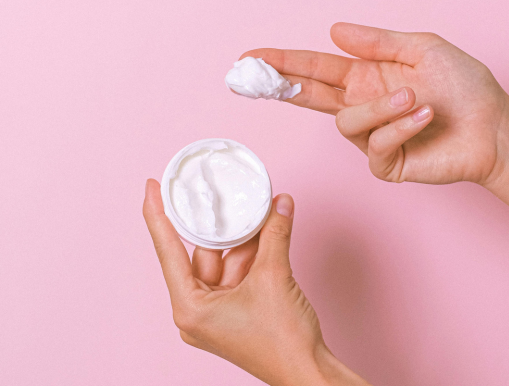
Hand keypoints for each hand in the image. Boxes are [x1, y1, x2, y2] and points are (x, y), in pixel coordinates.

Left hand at [143, 179, 369, 385]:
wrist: (308, 373)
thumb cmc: (283, 342)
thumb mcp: (274, 277)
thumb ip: (275, 235)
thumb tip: (280, 204)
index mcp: (190, 308)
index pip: (168, 251)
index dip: (157, 215)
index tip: (151, 188)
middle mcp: (198, 311)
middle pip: (203, 254)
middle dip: (219, 224)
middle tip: (217, 193)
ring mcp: (217, 313)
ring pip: (226, 262)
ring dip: (244, 239)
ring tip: (257, 209)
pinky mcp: (236, 313)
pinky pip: (239, 274)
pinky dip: (252, 254)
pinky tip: (266, 231)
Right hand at [241, 22, 508, 184]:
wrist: (493, 127)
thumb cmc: (464, 86)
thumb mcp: (422, 49)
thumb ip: (377, 42)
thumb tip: (334, 32)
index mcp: (366, 78)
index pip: (315, 70)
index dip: (282, 63)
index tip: (250, 58)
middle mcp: (363, 106)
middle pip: (308, 97)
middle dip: (281, 85)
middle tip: (254, 76)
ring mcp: (372, 137)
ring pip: (347, 123)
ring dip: (380, 107)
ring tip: (416, 98)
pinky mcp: (385, 163)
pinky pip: (376, 145)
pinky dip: (401, 127)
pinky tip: (425, 117)